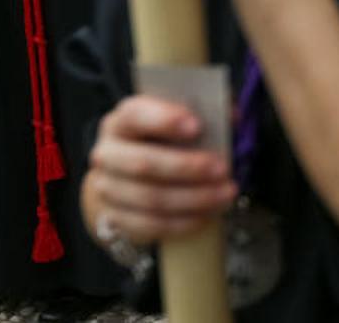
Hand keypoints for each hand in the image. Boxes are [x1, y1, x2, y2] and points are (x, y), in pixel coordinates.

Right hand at [85, 95, 236, 245]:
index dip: (164, 120)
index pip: (135, 115)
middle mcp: (108, 152)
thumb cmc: (164, 141)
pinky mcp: (113, 218)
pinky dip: (181, 223)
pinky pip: (148, 225)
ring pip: (149, 198)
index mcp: (122, 121)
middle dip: (187, 167)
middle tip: (223, 169)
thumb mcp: (180, 120)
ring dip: (193, 199)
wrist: (132, 176)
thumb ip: (206, 113)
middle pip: (143, 163)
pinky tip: (206, 216)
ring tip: (225, 195)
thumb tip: (232, 117)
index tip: (197, 126)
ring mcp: (106, 187)